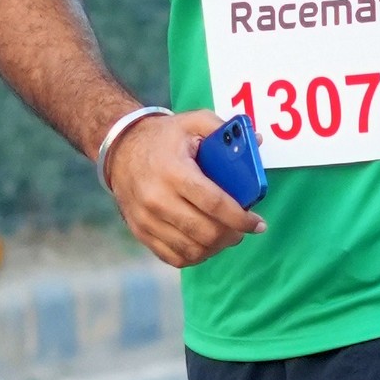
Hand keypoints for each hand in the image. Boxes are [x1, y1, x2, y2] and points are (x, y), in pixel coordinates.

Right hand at [103, 106, 264, 267]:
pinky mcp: (140, 232)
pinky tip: (205, 243)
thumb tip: (258, 141)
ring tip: (226, 236)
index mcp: (174, 171)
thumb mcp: (192, 122)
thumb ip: (223, 129)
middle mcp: (157, 199)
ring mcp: (146, 219)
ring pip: (191, 250)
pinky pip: (173, 257)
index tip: (258, 224)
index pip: (214, 204)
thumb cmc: (164, 137)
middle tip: (243, 228)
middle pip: (205, 232)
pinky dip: (195, 256)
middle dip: (232, 235)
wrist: (120, 149)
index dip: (241, 218)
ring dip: (216, 247)